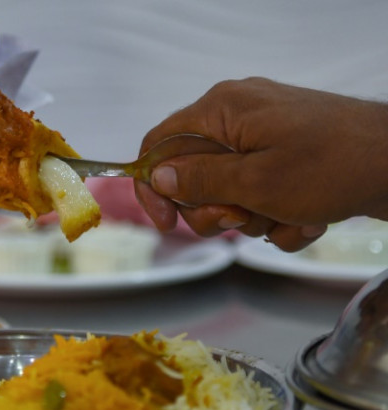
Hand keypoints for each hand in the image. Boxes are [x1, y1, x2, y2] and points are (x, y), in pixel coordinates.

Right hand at [135, 77, 387, 250]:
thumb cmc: (331, 166)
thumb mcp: (254, 182)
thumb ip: (198, 181)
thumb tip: (157, 176)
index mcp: (222, 110)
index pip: (159, 145)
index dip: (154, 187)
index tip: (165, 223)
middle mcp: (238, 117)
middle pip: (193, 175)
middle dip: (216, 209)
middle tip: (242, 219)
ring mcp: (264, 136)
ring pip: (228, 191)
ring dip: (254, 217)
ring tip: (288, 216)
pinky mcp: (286, 155)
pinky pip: (260, 193)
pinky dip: (278, 215)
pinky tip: (306, 218)